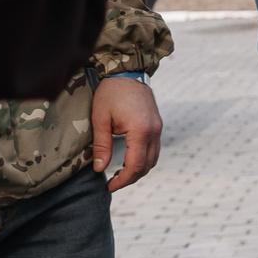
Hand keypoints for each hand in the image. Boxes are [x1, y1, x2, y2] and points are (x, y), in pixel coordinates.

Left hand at [90, 75, 162, 190]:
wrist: (127, 70)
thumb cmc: (111, 92)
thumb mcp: (101, 118)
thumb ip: (102, 146)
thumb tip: (100, 169)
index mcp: (140, 131)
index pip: (135, 166)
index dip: (122, 180)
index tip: (109, 186)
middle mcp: (154, 131)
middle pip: (146, 166)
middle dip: (130, 179)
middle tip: (113, 183)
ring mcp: (158, 128)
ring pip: (153, 159)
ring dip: (138, 170)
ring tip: (120, 175)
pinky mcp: (157, 124)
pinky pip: (154, 149)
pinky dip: (143, 160)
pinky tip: (130, 161)